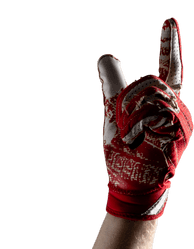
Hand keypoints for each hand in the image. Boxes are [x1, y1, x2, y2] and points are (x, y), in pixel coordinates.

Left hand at [97, 17, 191, 218]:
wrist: (132, 187)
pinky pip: (155, 110)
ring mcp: (181, 119)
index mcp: (163, 103)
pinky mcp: (180, 130)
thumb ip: (111, 87)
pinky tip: (137, 139)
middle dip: (129, 98)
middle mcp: (176, 108)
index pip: (169, 68)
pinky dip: (138, 123)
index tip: (168, 22)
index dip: (169, 45)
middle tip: (122, 122)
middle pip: (152, 80)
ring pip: (153, 94)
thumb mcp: (112, 116)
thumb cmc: (124, 156)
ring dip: (131, 113)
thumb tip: (105, 56)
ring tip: (130, 136)